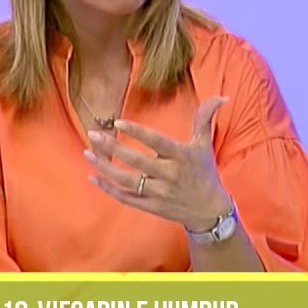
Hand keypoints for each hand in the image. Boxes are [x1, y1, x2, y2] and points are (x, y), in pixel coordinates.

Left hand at [82, 97, 232, 231]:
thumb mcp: (204, 145)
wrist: (209, 210)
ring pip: (126, 180)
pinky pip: (125, 198)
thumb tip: (221, 96)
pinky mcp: (151, 206)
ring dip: (104, 167)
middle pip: (136, 161)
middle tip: (92, 134)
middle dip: (112, 147)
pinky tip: (93, 176)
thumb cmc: (204, 172)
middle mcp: (170, 175)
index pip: (156, 142)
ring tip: (87, 152)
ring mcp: (159, 193)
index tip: (118, 122)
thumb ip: (205, 119)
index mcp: (181, 157)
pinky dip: (108, 188)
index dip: (137, 132)